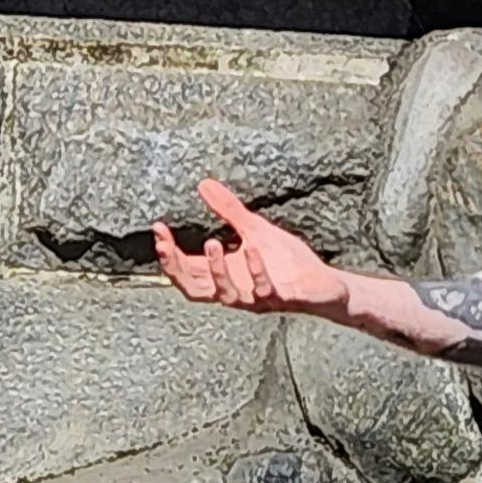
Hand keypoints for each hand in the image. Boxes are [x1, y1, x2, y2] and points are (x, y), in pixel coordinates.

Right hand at [152, 178, 351, 317]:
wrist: (323, 284)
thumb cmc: (285, 261)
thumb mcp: (255, 229)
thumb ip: (229, 211)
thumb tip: (202, 183)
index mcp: (225, 274)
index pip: (186, 271)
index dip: (168, 255)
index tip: (158, 229)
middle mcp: (234, 290)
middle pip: (194, 289)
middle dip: (177, 268)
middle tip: (165, 244)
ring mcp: (255, 298)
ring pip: (226, 294)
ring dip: (216, 271)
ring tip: (211, 243)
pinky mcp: (280, 298)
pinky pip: (264, 290)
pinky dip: (256, 271)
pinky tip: (252, 250)